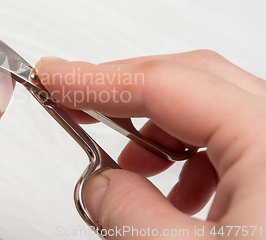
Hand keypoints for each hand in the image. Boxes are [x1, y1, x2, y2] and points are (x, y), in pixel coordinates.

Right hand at [36, 51, 265, 238]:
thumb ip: (128, 213)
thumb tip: (100, 181)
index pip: (167, 83)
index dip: (98, 78)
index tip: (56, 77)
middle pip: (193, 81)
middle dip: (125, 93)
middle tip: (76, 103)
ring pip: (214, 109)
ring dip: (159, 128)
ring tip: (127, 164)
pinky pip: (234, 142)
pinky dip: (191, 156)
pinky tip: (177, 192)